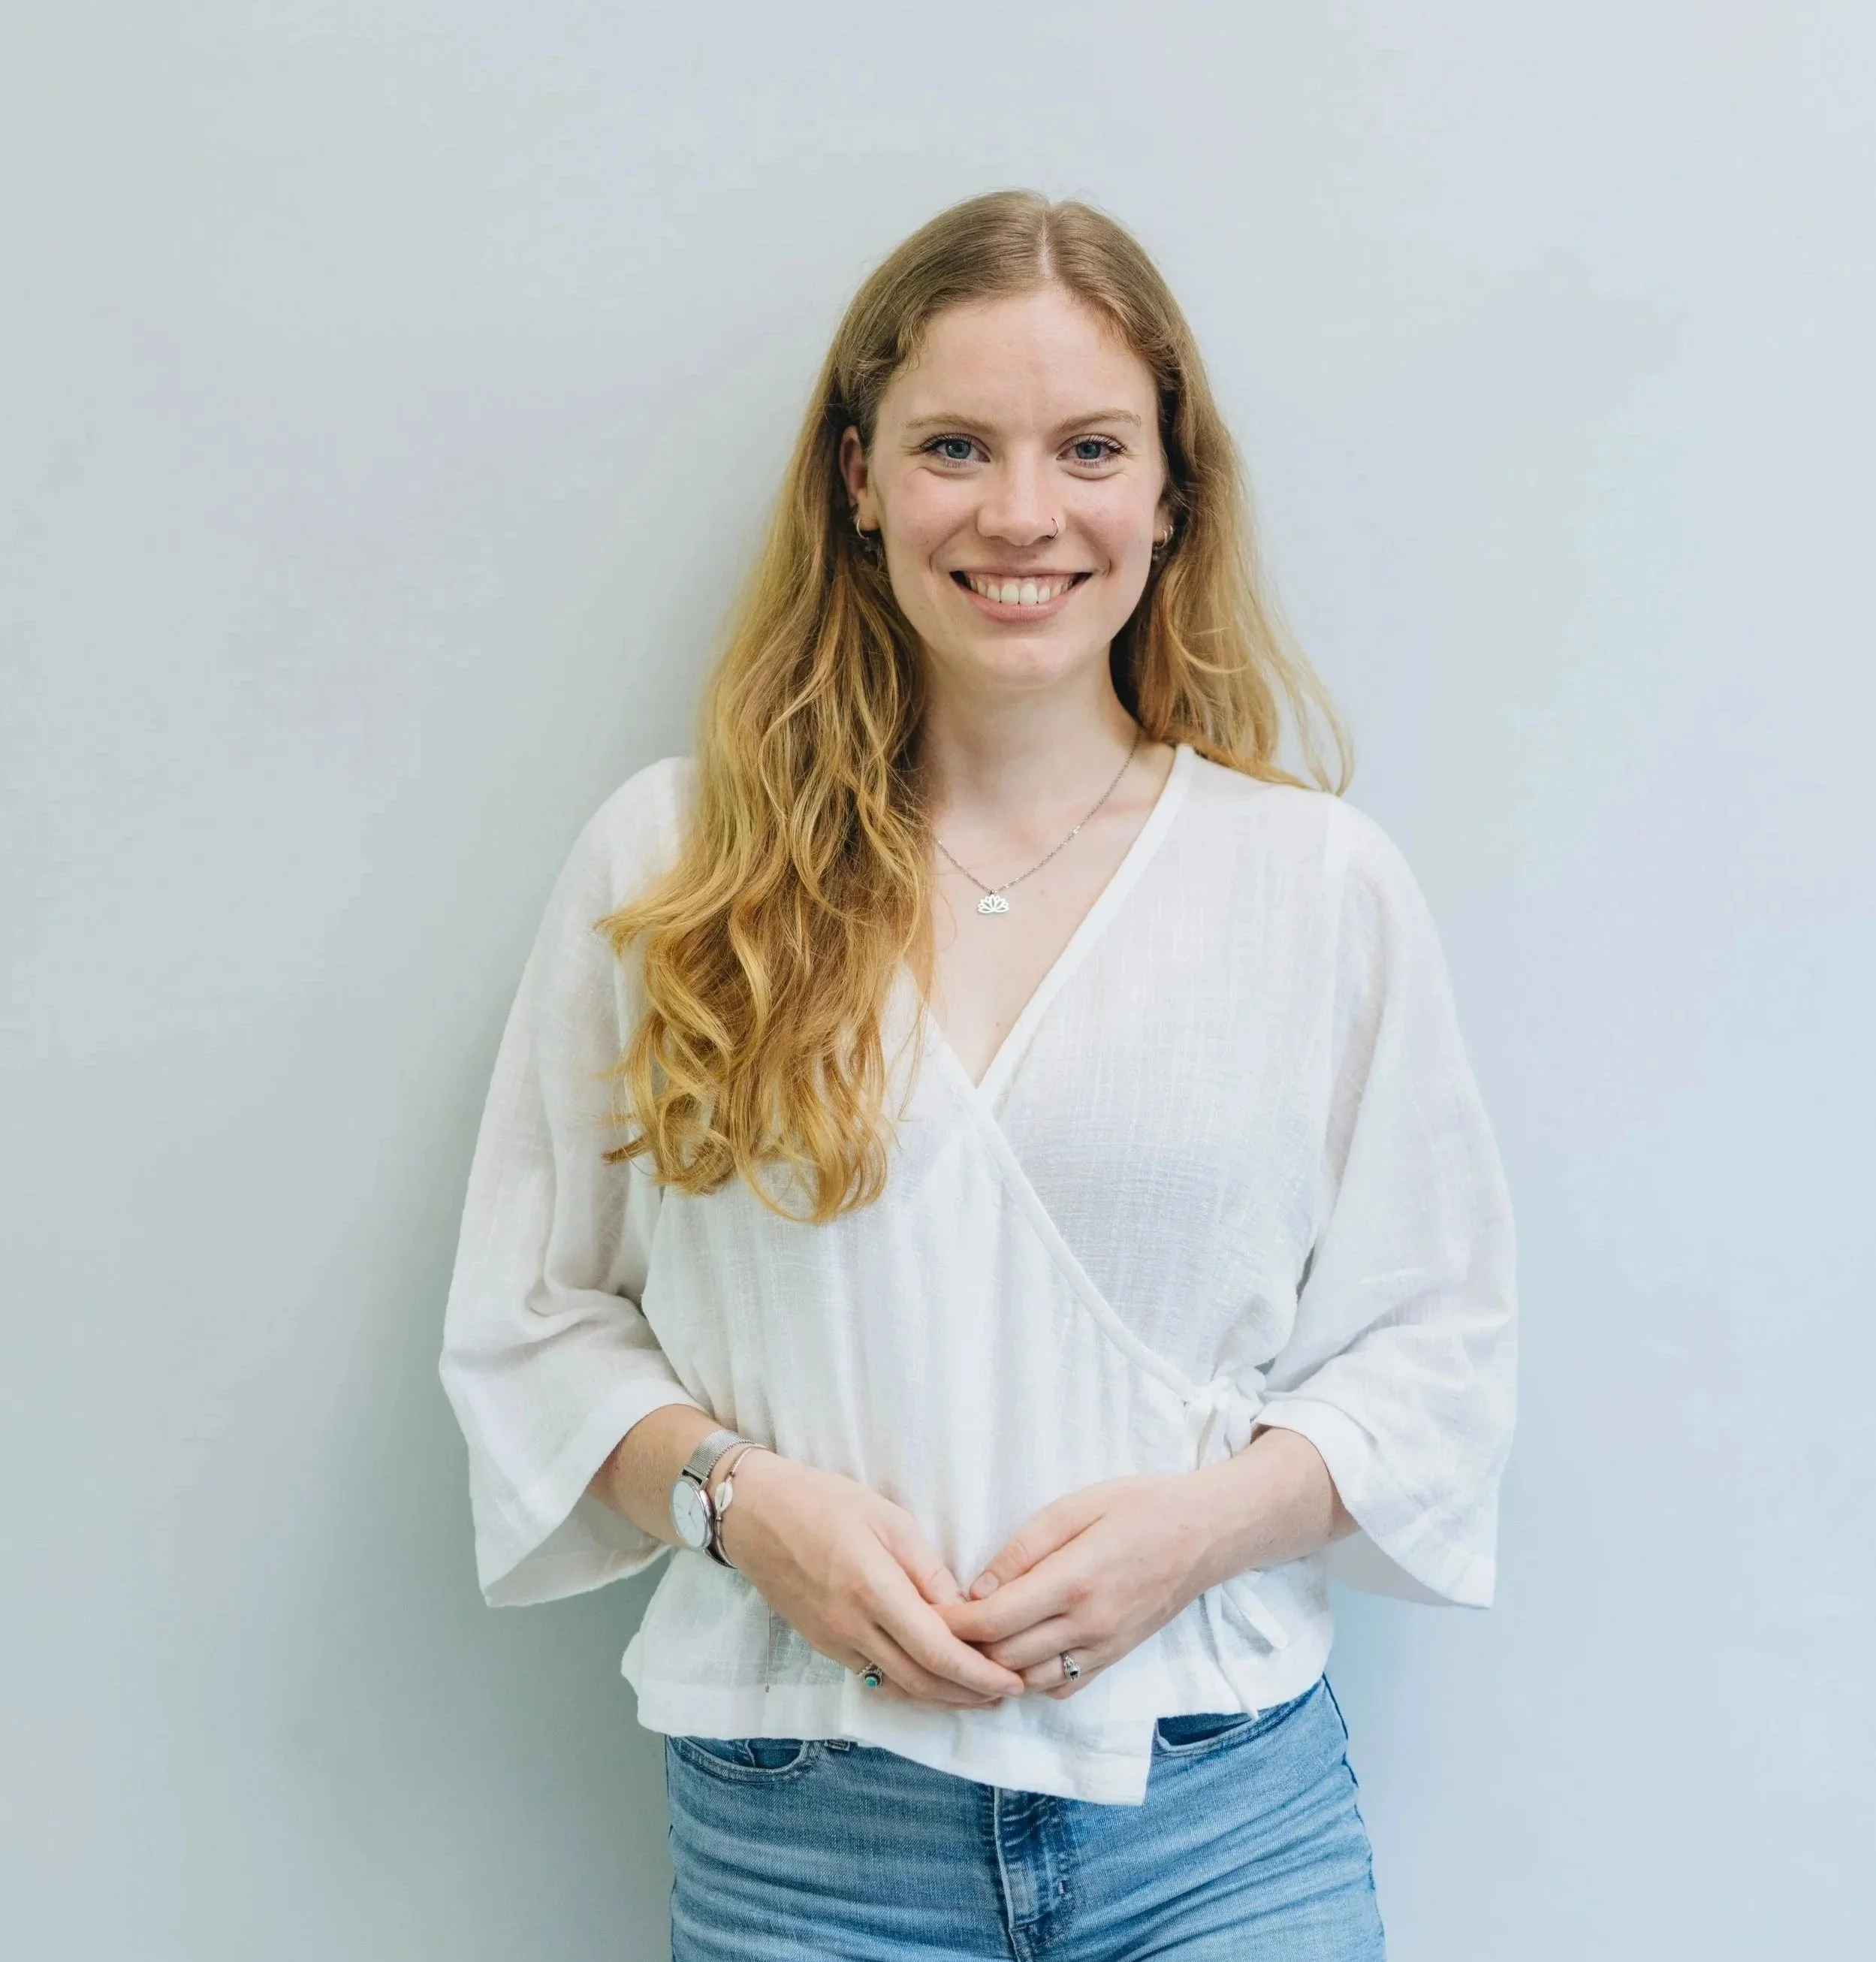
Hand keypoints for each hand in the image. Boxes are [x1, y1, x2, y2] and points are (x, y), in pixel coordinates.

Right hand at [715, 1452, 1026, 1709]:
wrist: (753, 1513)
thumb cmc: (822, 1501)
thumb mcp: (887, 1518)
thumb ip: (927, 1569)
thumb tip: (964, 1608)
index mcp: (873, 1590)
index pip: (937, 1651)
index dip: (978, 1674)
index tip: (1011, 1680)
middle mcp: (852, 1628)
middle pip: (921, 1682)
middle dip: (969, 1695)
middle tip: (1007, 1693)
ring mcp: (833, 1642)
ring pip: (898, 1687)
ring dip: (942, 1697)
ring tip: (980, 1694)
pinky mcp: (822, 1645)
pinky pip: (874, 1676)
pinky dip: (910, 1685)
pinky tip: (933, 1677)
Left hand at [935, 1475, 1213, 1697]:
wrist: (1206, 1533)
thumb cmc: (1139, 1507)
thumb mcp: (1076, 1506)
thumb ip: (1024, 1548)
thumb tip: (979, 1588)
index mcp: (1073, 1581)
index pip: (995, 1621)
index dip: (955, 1624)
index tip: (928, 1613)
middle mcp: (1088, 1625)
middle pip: (1005, 1658)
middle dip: (965, 1648)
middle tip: (936, 1630)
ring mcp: (1105, 1648)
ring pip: (1031, 1681)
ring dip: (996, 1668)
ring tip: (970, 1645)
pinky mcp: (1116, 1658)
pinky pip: (1063, 1686)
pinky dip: (1032, 1679)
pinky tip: (1018, 1654)